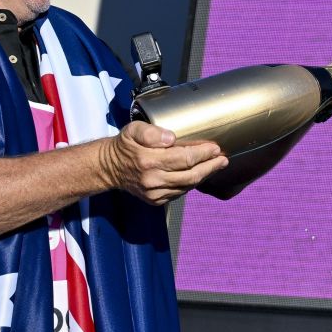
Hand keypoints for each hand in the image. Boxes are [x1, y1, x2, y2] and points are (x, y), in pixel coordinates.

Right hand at [97, 121, 226, 203]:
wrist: (109, 168)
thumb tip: (170, 138)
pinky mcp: (155, 200)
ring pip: (187, 186)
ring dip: (203, 176)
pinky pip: (179, 193)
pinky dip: (191, 184)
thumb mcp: (133, 130)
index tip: (215, 148)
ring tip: (215, 165)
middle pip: (191, 176)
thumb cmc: (124, 146)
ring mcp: (154, 193)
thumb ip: (152, 132)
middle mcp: (152, 179)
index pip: (185, 159)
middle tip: (222, 159)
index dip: (203, 154)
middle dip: (210, 167)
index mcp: (149, 161)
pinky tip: (198, 174)